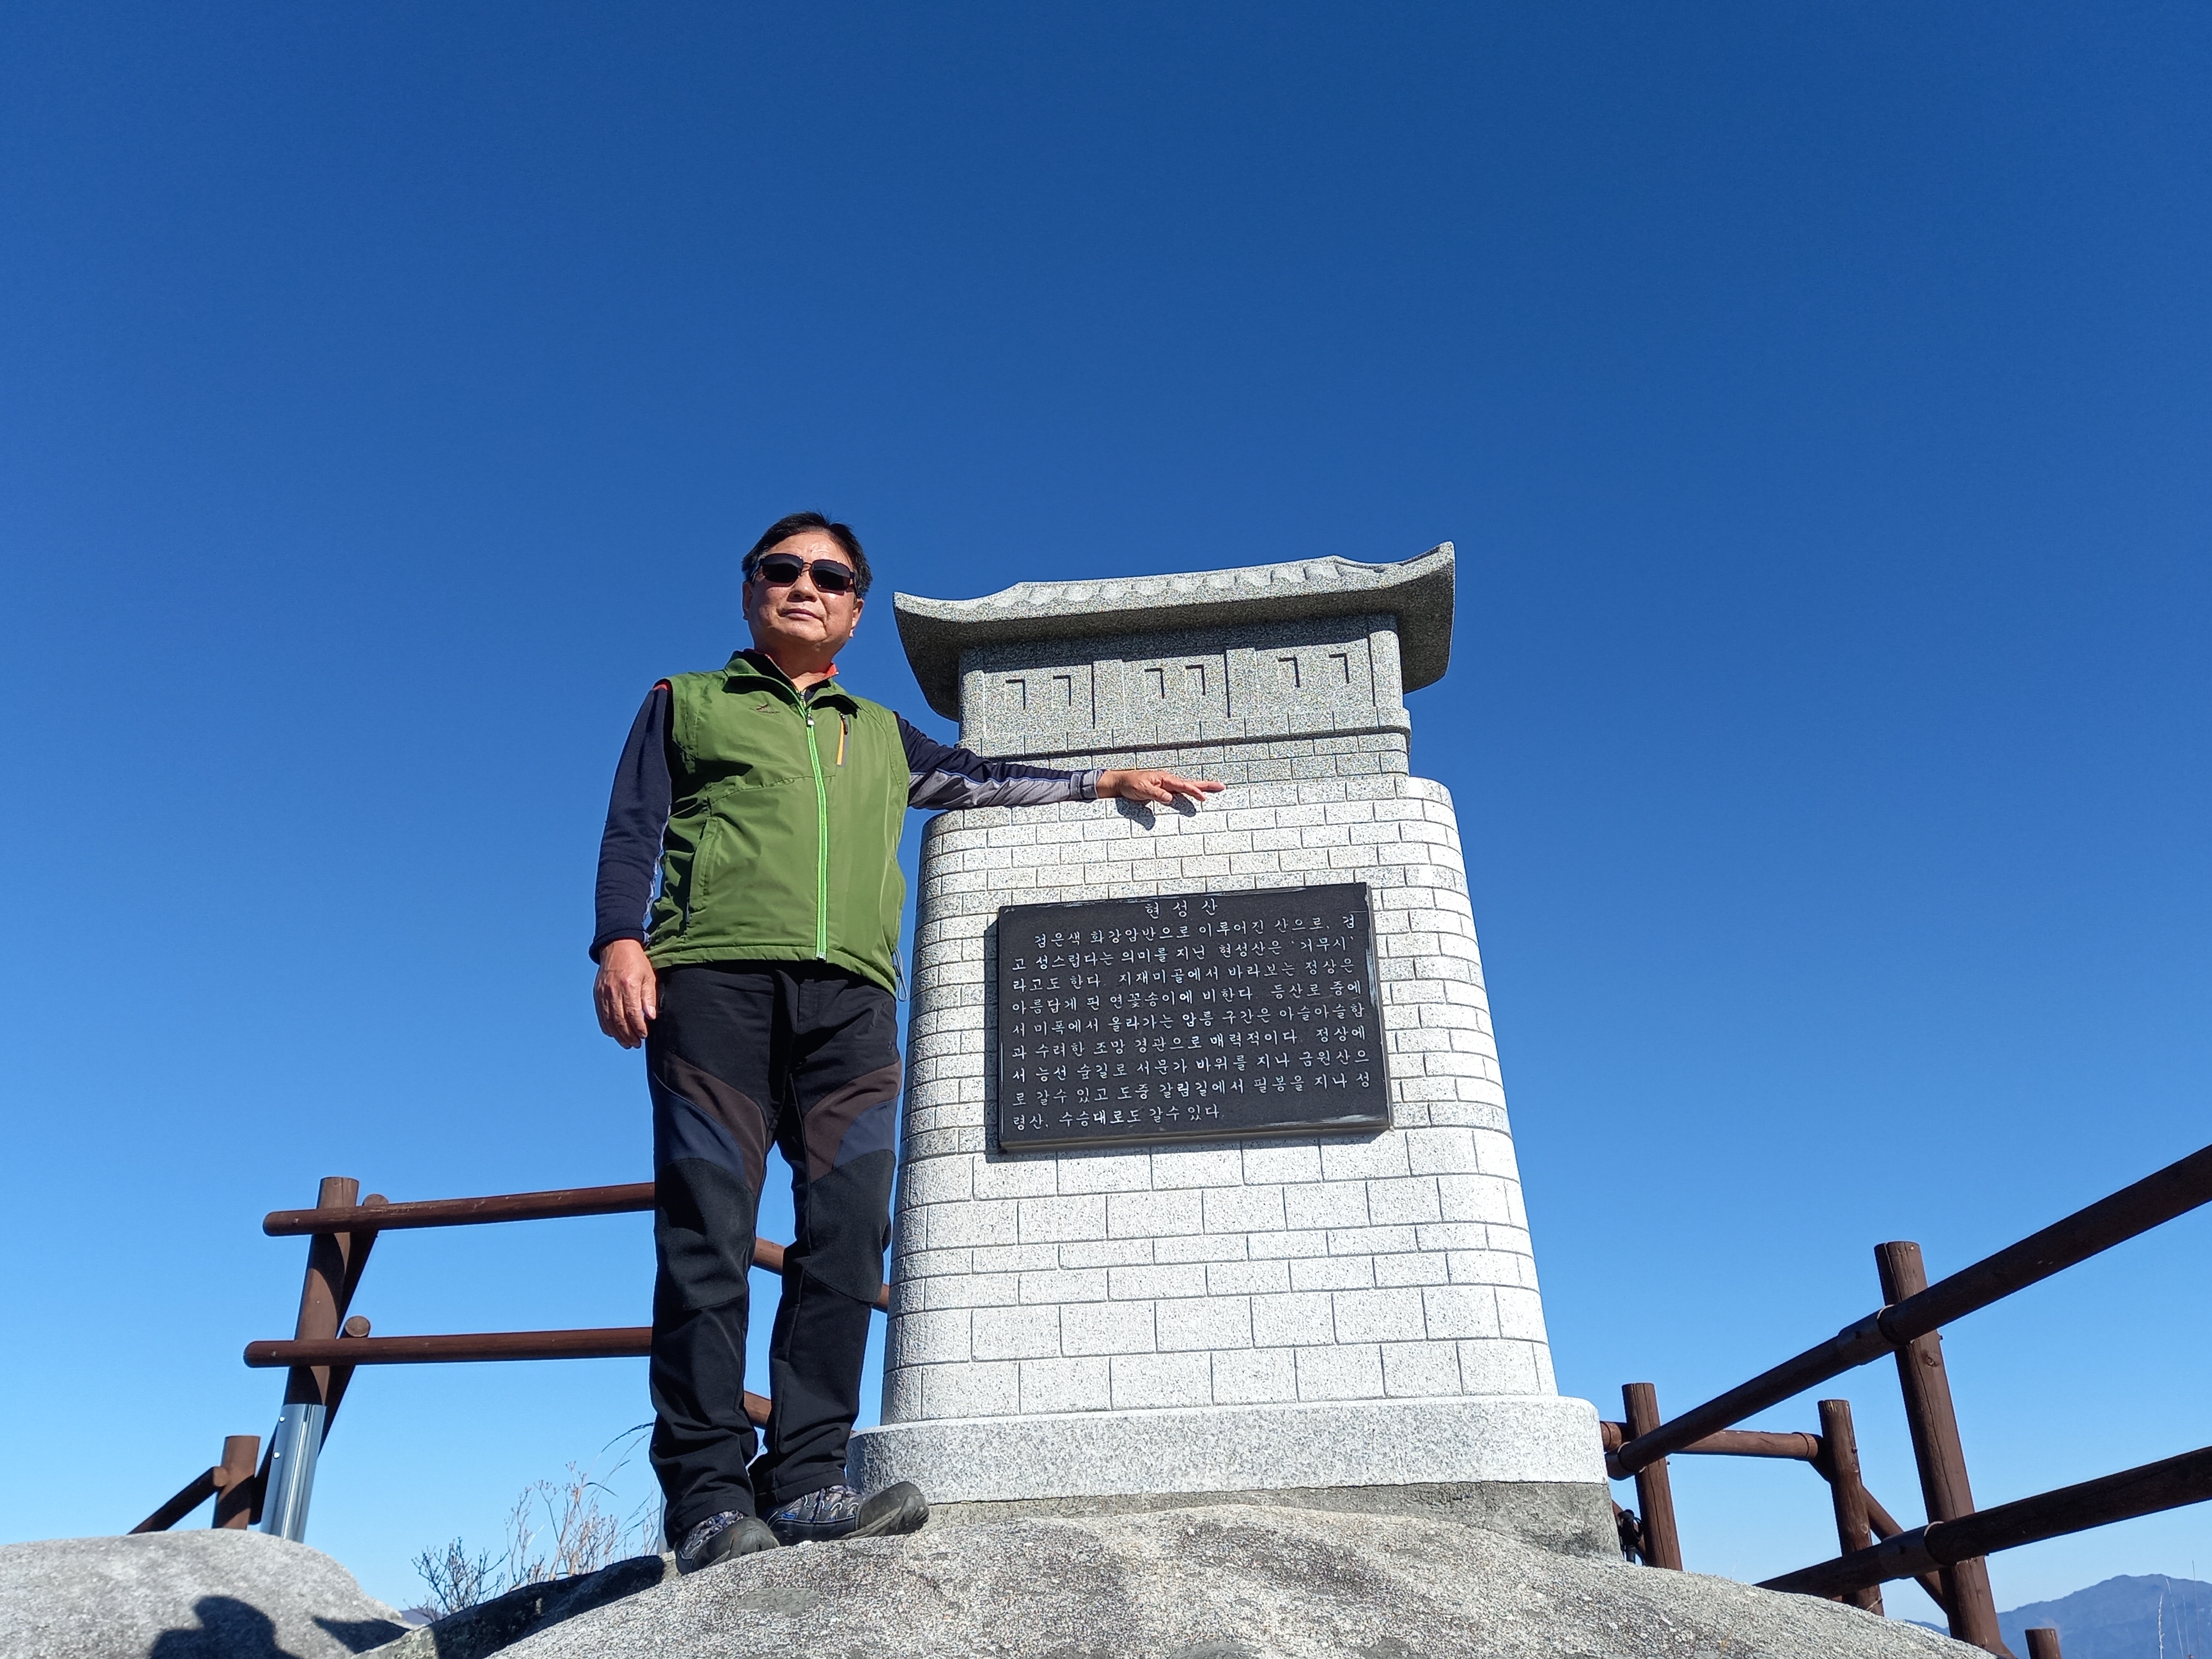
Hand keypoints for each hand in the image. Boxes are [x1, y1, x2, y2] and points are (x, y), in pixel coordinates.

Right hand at [594, 939, 658, 1047]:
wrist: (616, 946)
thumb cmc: (636, 961)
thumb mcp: (648, 976)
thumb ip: (648, 997)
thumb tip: (650, 1016)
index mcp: (628, 986)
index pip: (632, 1013)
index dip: (638, 1027)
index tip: (644, 1035)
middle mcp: (613, 991)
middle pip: (619, 1020)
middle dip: (628, 1035)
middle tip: (636, 1044)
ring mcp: (603, 993)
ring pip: (609, 1020)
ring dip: (617, 1035)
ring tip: (626, 1043)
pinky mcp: (597, 994)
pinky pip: (601, 1015)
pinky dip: (607, 1026)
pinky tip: (613, 1033)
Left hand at [1097, 768, 1224, 806]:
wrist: (1121, 782)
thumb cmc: (1131, 784)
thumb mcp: (1142, 789)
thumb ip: (1156, 794)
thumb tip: (1170, 798)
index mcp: (1165, 778)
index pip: (1183, 785)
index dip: (1194, 791)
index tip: (1204, 797)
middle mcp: (1168, 781)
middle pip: (1190, 783)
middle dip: (1206, 785)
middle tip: (1221, 786)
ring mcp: (1167, 785)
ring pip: (1187, 787)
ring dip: (1200, 789)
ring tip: (1214, 790)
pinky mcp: (1164, 790)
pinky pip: (1180, 791)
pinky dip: (1190, 793)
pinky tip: (1195, 796)